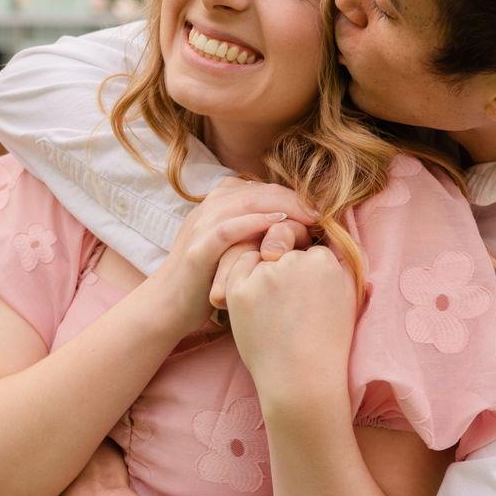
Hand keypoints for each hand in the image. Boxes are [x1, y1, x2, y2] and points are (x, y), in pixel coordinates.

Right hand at [148, 178, 317, 336]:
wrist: (169, 306)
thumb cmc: (211, 278)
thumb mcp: (237, 247)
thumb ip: (259, 231)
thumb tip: (300, 229)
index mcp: (220, 202)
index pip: (266, 189)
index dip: (296, 196)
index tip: (325, 209)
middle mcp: (210, 207)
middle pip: (261, 191)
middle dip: (296, 198)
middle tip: (326, 210)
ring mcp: (202, 225)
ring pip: (247, 202)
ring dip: (283, 205)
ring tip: (312, 215)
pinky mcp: (199, 248)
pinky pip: (228, 228)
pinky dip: (254, 222)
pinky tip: (279, 223)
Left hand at [225, 245, 358, 414]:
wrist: (301, 379)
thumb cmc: (328, 341)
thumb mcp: (350, 295)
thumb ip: (342, 259)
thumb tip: (332, 237)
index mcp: (323, 261)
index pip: (312, 247)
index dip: (310, 269)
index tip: (313, 296)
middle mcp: (293, 263)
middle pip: (284, 243)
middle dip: (286, 260)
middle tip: (292, 298)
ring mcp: (263, 276)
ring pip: (259, 253)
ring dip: (265, 269)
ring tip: (278, 308)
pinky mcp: (239, 290)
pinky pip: (238, 268)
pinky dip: (246, 280)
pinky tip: (260, 307)